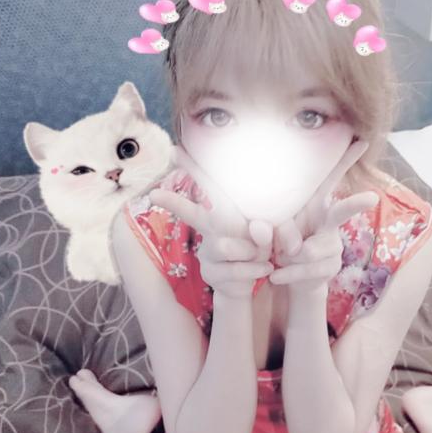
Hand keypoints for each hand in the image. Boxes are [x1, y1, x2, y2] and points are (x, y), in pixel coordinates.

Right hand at [149, 145, 273, 298]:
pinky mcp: (210, 274)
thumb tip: (258, 226)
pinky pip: (234, 270)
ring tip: (264, 256)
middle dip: (175, 203)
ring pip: (223, 246)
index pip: (209, 188)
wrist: (257, 282)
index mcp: (223, 214)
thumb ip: (266, 230)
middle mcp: (210, 230)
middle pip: (193, 214)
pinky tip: (266, 269)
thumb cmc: (260, 249)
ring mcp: (207, 253)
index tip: (174, 150)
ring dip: (250, 252)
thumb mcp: (269, 236)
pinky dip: (255, 269)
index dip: (192, 168)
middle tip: (161, 196)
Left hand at [269, 140, 378, 292]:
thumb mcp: (276, 230)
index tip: (362, 142)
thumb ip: (282, 229)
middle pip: (342, 212)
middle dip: (356, 204)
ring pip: (311, 250)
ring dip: (289, 257)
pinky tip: (275, 276)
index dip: (346, 161)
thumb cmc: (283, 243)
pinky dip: (287, 274)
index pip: (331, 180)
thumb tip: (296, 246)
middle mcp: (329, 222)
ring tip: (279, 258)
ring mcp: (334, 246)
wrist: (292, 278)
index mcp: (317, 206)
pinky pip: (307, 270)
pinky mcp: (332, 267)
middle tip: (372, 198)